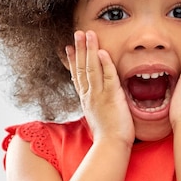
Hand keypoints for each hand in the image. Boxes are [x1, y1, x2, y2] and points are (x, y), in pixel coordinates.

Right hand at [66, 30, 134, 145]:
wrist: (110, 146)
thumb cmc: (108, 137)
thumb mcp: (97, 118)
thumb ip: (96, 106)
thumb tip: (97, 103)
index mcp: (86, 100)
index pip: (77, 76)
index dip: (73, 61)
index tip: (68, 48)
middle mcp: (89, 95)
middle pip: (82, 68)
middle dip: (80, 49)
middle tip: (77, 33)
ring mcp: (99, 95)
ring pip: (92, 68)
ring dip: (90, 50)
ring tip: (88, 34)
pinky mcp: (111, 97)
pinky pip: (107, 77)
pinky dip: (104, 63)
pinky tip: (102, 51)